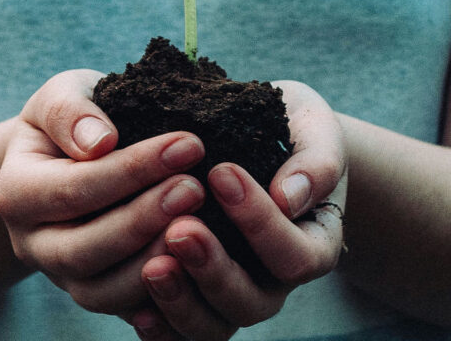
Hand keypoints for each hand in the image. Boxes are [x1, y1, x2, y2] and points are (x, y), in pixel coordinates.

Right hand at [0, 70, 207, 316]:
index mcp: (17, 193)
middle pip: (83, 250)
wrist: (72, 155)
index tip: (189, 144)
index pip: (73, 188)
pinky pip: (126, 311)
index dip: (132, 170)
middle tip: (195, 188)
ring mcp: (62, 277)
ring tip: (200, 225)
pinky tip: (198, 264)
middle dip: (144, 220)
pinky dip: (161, 296)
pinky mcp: (97, 294)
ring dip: (153, 262)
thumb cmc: (76, 119)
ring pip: (102, 292)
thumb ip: (71, 111)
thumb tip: (99, 141)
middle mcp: (32, 244)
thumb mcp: (62, 94)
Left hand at [130, 80, 347, 339]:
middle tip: (180, 228)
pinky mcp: (196, 299)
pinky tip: (136, 306)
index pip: (295, 254)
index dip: (259, 222)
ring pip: (213, 326)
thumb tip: (289, 197)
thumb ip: (315, 161)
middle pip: (252, 302)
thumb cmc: (293, 130)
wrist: (266, 140)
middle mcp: (275, 282)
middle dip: (214, 269)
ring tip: (152, 265)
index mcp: (314, 244)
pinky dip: (160, 327)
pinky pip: (180, 333)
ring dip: (181, 301)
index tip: (222, 172)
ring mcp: (234, 296)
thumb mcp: (314, 130)